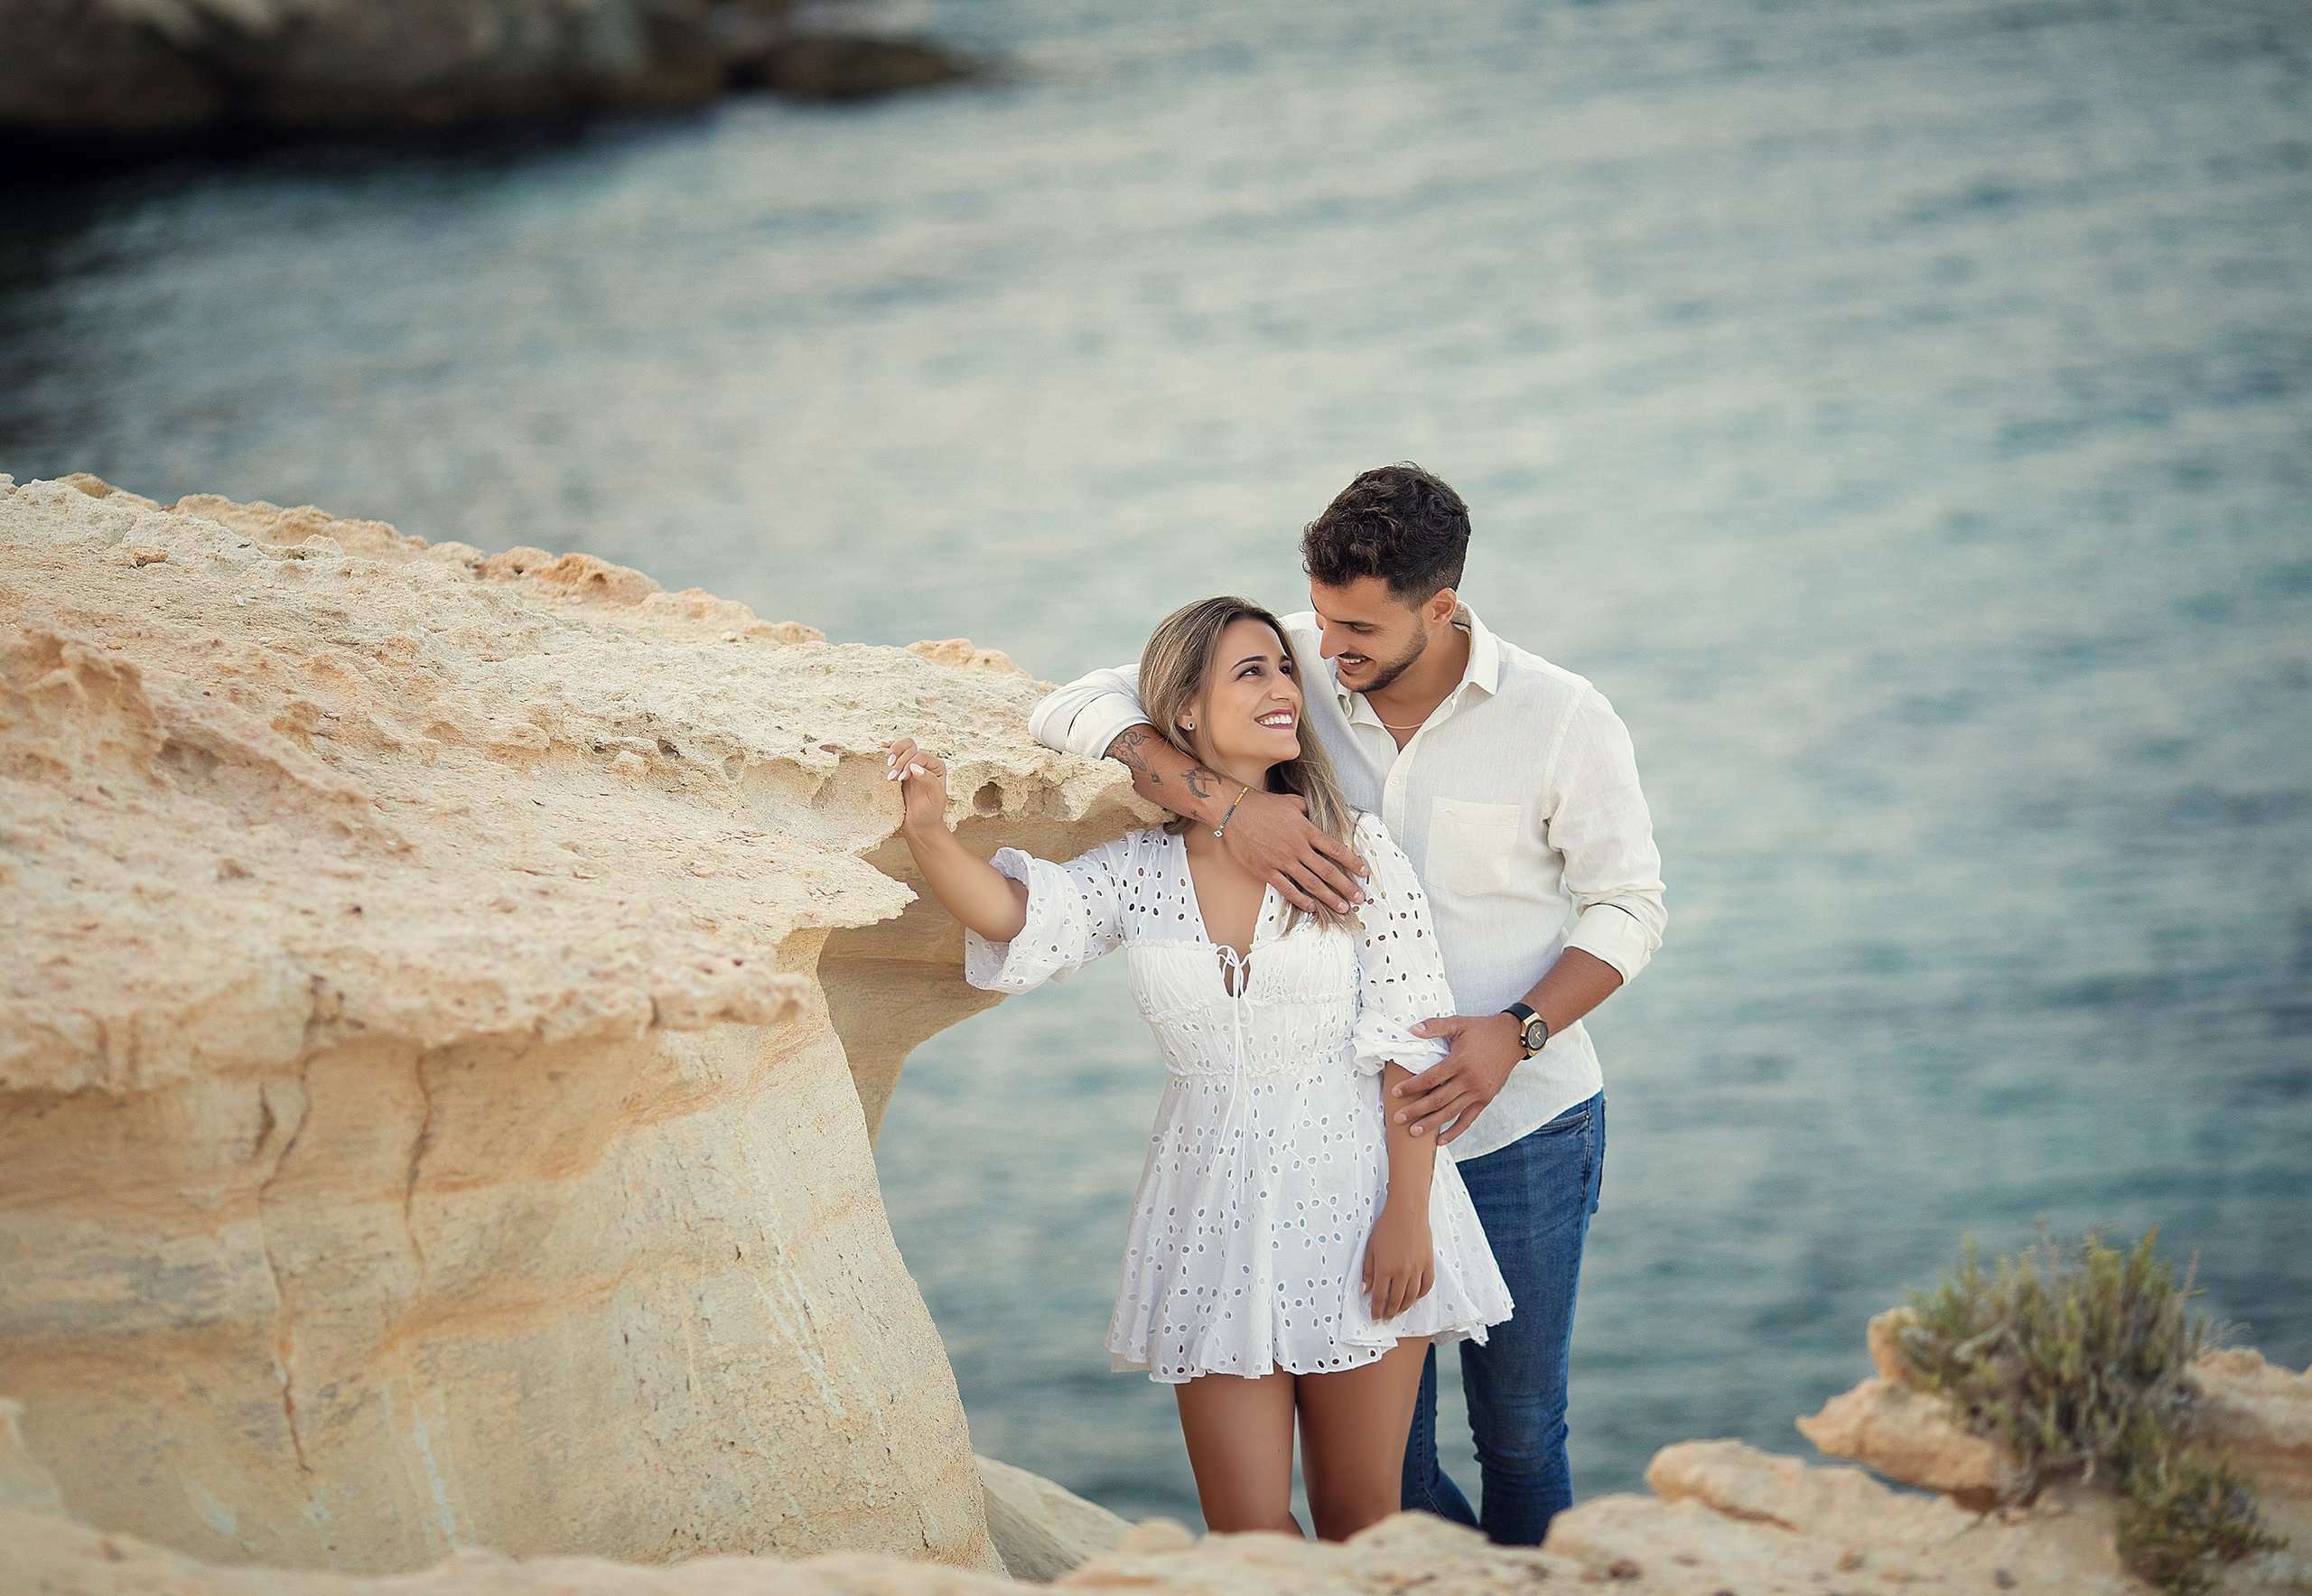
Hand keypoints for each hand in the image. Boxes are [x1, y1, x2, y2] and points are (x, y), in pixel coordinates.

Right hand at [882, 738, 948, 835]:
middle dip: (899, 761)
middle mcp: (926, 763)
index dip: (909, 764)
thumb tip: (914, 767)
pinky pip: (896, 753)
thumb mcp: (935, 797)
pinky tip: (882, 745)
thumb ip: (929, 781)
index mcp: (937, 767)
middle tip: (892, 778)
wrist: (920, 824)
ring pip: (903, 746)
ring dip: (893, 753)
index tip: (901, 778)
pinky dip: (889, 747)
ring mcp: (912, 764)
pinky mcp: (900, 769)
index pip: (921, 756)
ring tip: (888, 765)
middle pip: (910, 749)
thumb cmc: (930, 812)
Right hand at [1220, 788, 1368, 914]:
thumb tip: (1316, 814)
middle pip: (1328, 871)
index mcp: (1306, 830)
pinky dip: (1301, 900)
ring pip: (1311, 883)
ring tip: (1342, 907)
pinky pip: (1287, 889)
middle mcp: (1297, 847)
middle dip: (1347, 886)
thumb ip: (1308, 810)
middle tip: (1359, 898)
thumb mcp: (1291, 802)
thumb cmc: (1262, 805)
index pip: (1336, 849)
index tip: (1364, 873)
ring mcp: (1282, 860)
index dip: (1352, 862)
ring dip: (1329, 898)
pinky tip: (1312, 908)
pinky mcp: (1266, 870)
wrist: (1234, 811)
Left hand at [1362, 1201, 1434, 1320]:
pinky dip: (1420, 1295)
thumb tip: (1364, 1291)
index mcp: (1385, 1268)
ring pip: (1412, 1297)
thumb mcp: (1371, 1248)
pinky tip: (1414, 1298)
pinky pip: (1426, 1286)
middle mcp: (1402, 1271)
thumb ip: (1368, 1271)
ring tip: (1398, 1311)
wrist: (1407, 1211)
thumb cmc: (1386, 1227)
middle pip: (1396, 1300)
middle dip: (1389, 1312)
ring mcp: (1417, 1269)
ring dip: (1404, 1307)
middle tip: (1386, 1318)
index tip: (1374, 1318)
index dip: (1376, 1310)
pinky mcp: (1428, 1263)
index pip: (1379, 1297)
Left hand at [1392, 1013, 1523, 1145]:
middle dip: (1416, 1110)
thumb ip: (1435, 1026)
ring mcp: (1478, 1092)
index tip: (1396, 1092)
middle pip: (1437, 1100)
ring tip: (1414, 1131)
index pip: (1430, 1079)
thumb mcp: (1459, 1023)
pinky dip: (1454, 1131)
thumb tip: (1412, 1029)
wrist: (1513, 1038)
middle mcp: (1469, 1080)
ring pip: (1451, 1113)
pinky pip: (1468, 1119)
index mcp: (1459, 1062)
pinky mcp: (1485, 1099)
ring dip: (1431, 1124)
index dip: (1411, 1087)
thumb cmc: (1483, 1030)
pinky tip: (1441, 1140)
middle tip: (1398, 1118)